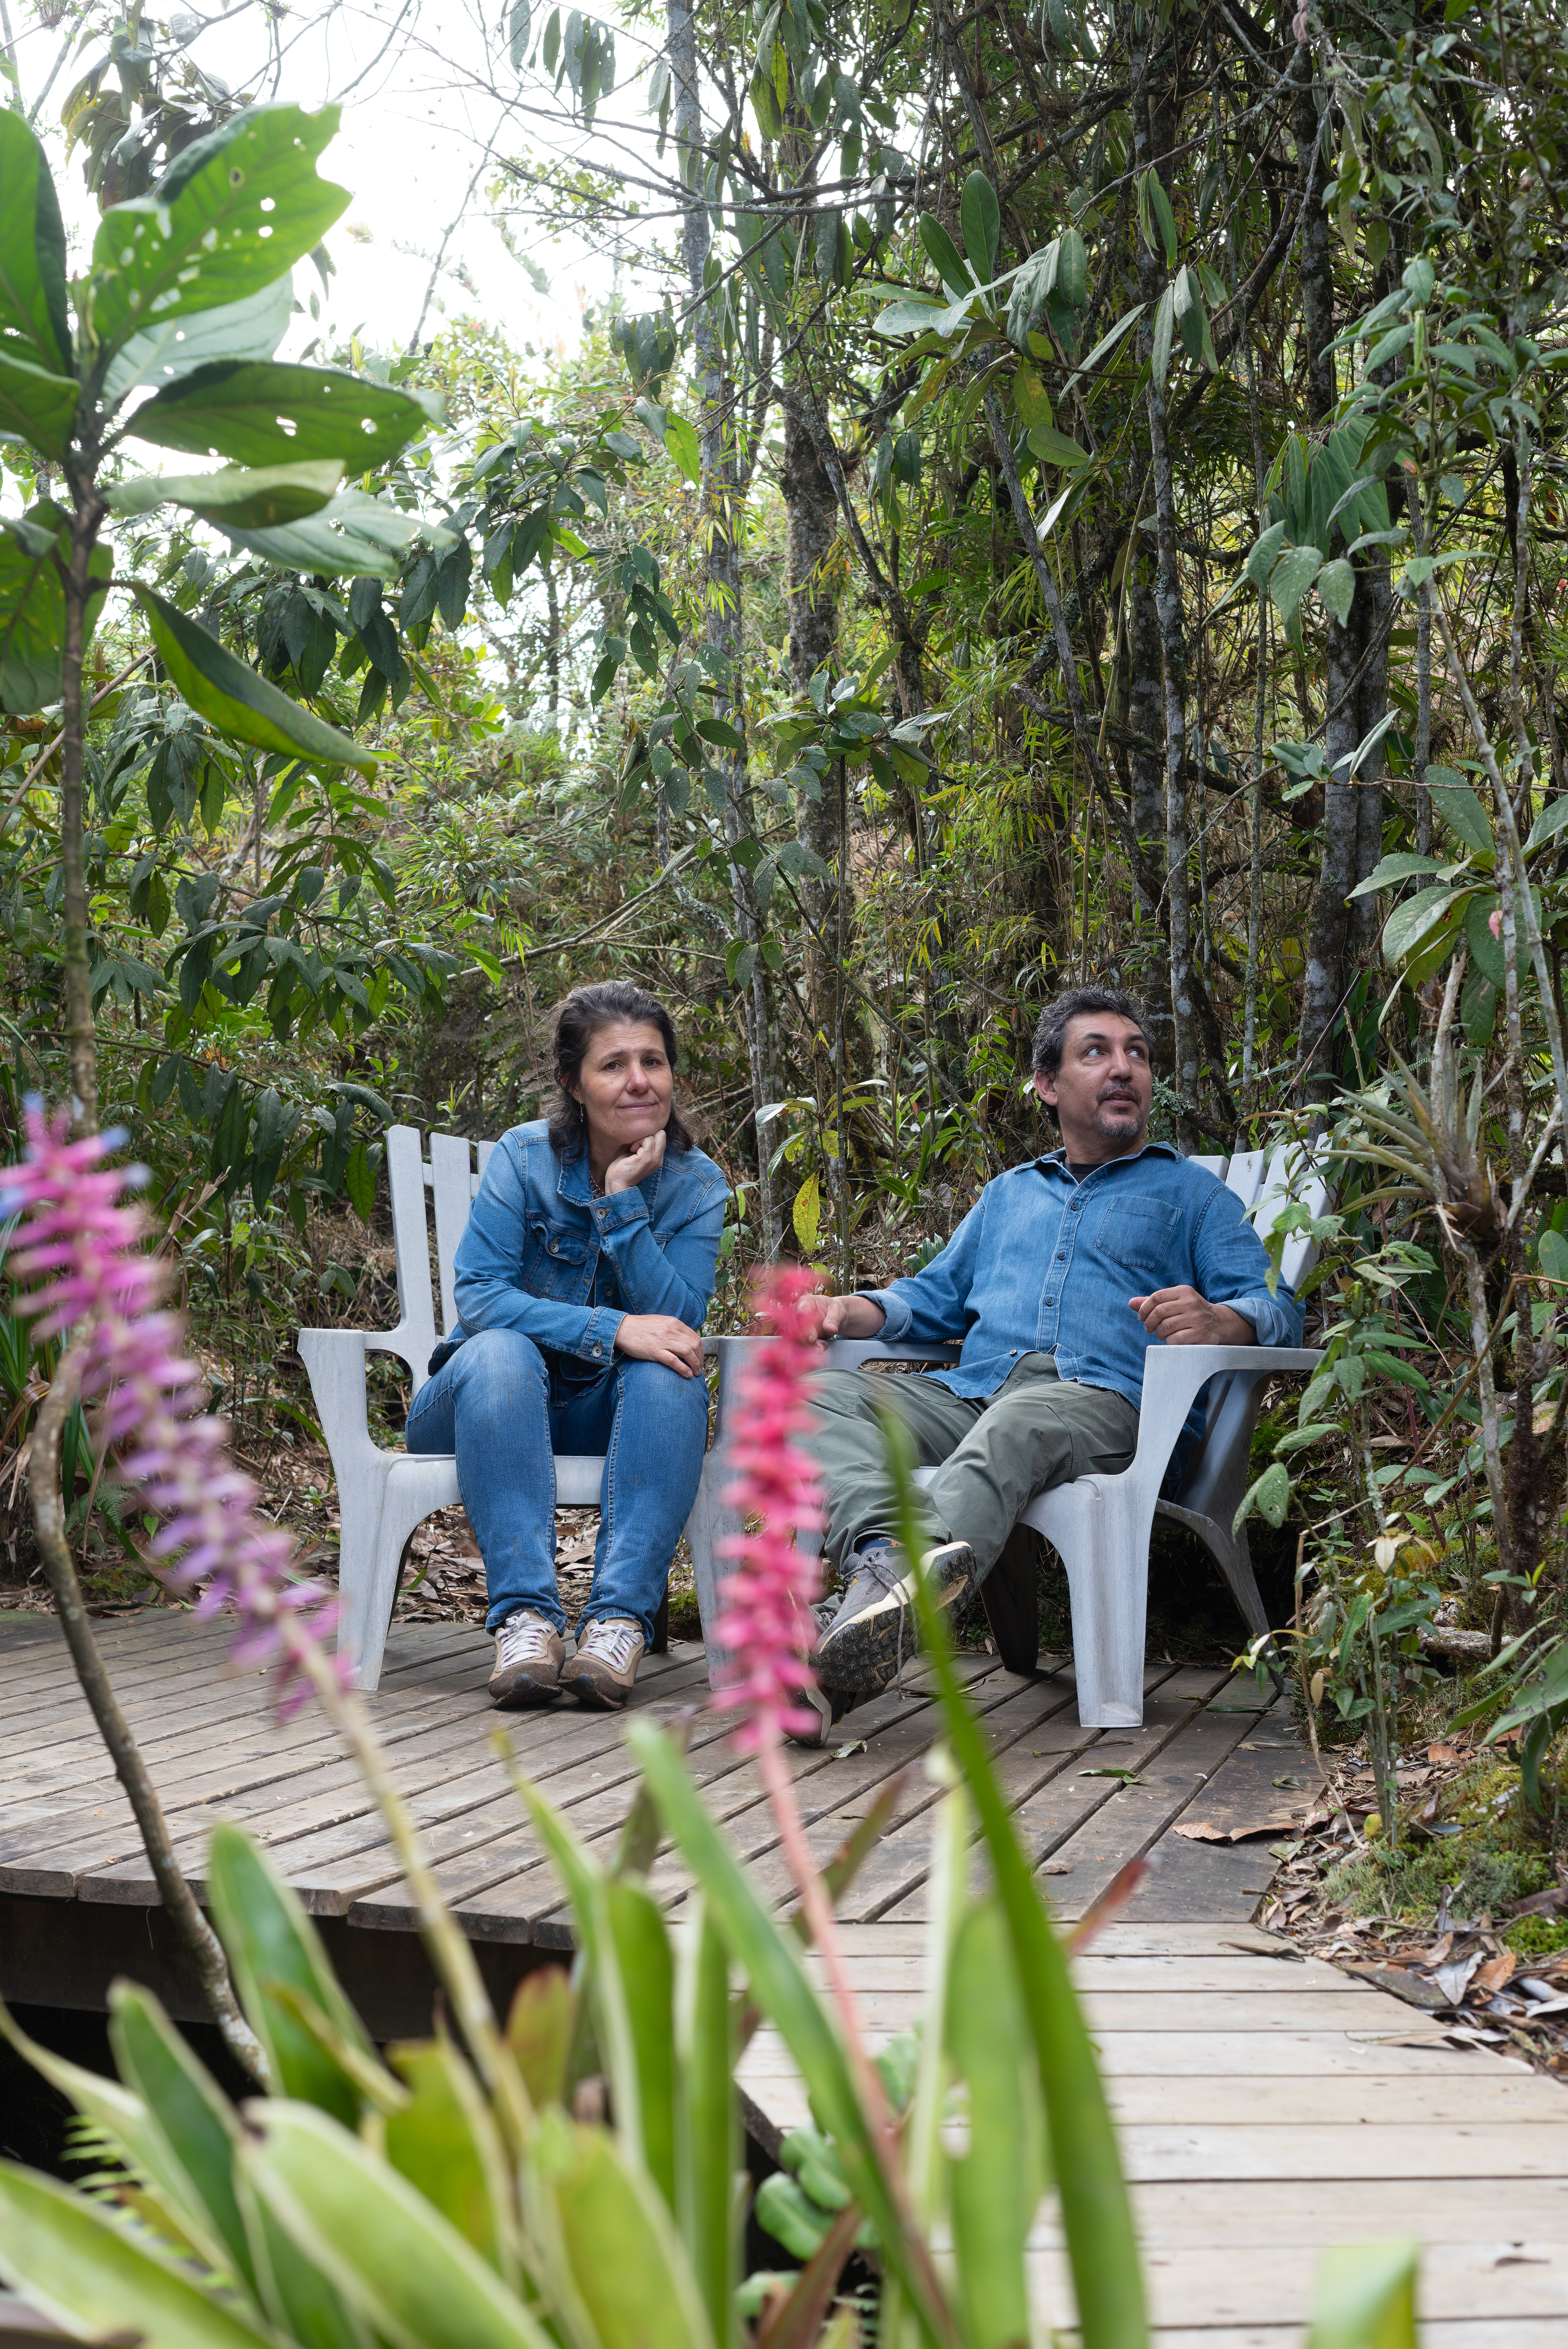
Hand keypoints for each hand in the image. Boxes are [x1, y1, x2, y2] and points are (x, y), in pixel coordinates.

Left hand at [602, 1127, 666, 1194]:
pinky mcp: (646, 1158)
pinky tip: (631, 1150)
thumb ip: (641, 1145)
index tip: (636, 1144)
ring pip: (656, 1134)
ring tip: (632, 1148)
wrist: (617, 1184)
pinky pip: (648, 1139)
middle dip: (648, 1134)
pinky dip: (639, 1140)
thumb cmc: (622, 1169)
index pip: (660, 1136)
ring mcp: (654, 1158)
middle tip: (636, 1144)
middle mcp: (658, 1158)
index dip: (649, 1135)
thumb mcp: (635, 1154)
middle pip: (661, 1133)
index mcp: (656, 1158)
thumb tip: (639, 1131)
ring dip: (642, 1137)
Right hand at [613, 1312, 704, 1376]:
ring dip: (695, 1364)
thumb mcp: (661, 1321)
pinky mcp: (655, 1351)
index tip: (700, 1357)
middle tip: (700, 1367)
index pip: (695, 1336)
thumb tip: (684, 1339)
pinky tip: (687, 1374)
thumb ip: (673, 1328)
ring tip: (695, 1372)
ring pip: (687, 1352)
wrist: (622, 1328)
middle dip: (700, 1358)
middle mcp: (671, 1330)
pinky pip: (674, 1361)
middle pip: (694, 1345)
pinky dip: (683, 1369)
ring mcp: (663, 1341)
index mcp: (673, 1322)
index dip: (701, 1349)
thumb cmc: (640, 1326)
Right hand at [791, 1290, 887, 1343]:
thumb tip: (830, 1328)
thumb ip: (834, 1319)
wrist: (835, 1317)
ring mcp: (797, 1325)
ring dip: (807, 1347)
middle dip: (804, 1341)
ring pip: (795, 1339)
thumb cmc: (834, 1310)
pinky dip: (810, 1349)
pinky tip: (821, 1348)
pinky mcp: (800, 1336)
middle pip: (794, 1328)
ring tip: (821, 1349)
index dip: (804, 1327)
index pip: (800, 1313)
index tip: (811, 1339)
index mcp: (805, 1302)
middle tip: (817, 1349)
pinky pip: (800, 1345)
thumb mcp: (838, 1311)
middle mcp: (797, 1313)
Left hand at [1129, 1287, 1256, 1346]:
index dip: (1144, 1309)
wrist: (1220, 1323)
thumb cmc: (1192, 1312)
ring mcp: (1197, 1318)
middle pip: (1159, 1312)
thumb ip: (1154, 1302)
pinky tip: (1172, 1340)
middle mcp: (1191, 1303)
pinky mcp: (1200, 1334)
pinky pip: (1175, 1339)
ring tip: (1162, 1335)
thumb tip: (1131, 1303)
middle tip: (1149, 1329)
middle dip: (1149, 1323)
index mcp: (1184, 1291)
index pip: (1156, 1297)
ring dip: (1159, 1333)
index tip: (1141, 1318)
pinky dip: (1169, 1342)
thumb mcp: (1176, 1302)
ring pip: (1166, 1326)